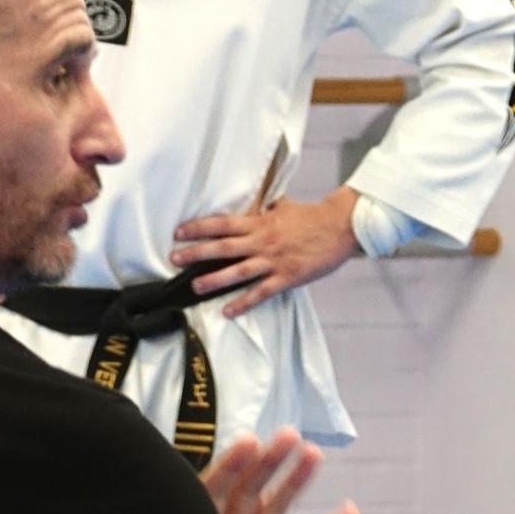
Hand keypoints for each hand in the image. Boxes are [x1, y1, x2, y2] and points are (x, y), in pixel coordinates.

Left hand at [173, 189, 361, 318]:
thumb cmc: (311, 217)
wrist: (340, 227)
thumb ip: (263, 208)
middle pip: (223, 247)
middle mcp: (263, 241)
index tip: (179, 232)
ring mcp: (274, 260)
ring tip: (195, 286)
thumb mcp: (283, 206)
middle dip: (196, 253)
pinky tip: (228, 311)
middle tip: (174, 259)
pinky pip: (261, 292)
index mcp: (260, 222)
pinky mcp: (287, 277)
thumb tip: (248, 203)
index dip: (199, 228)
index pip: (222, 224)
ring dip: (214, 279)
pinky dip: (243, 303)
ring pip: (238, 271)